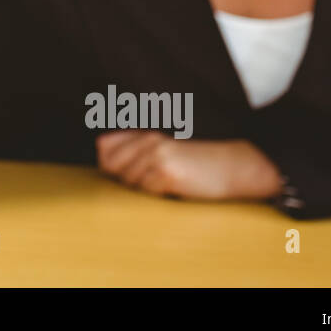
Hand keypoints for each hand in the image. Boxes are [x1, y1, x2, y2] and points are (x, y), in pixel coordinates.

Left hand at [95, 130, 283, 201]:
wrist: (230, 168)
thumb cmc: (196, 165)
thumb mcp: (163, 152)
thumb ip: (132, 150)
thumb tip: (99, 150)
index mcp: (146, 136)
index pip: (104, 148)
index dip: (108, 164)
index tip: (121, 171)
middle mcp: (149, 142)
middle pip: (112, 167)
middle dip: (124, 179)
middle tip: (152, 180)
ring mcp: (158, 156)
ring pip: (129, 181)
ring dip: (142, 188)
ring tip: (165, 183)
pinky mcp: (168, 172)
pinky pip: (146, 191)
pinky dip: (155, 194)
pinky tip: (172, 188)